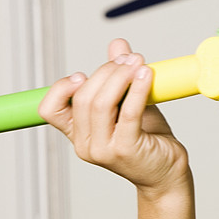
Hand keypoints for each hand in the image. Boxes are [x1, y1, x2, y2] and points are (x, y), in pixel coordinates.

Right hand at [39, 39, 189, 199]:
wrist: (169, 173)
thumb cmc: (149, 141)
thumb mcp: (130, 105)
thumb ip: (120, 79)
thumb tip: (117, 44)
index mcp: (78, 136)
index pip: (49, 110)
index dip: (62, 88)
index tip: (84, 74)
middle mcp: (86, 146)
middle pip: (83, 98)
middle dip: (106, 72)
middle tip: (129, 58)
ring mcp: (104, 150)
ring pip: (101, 103)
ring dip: (120, 77)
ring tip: (138, 63)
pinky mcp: (126, 150)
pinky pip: (128, 112)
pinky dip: (137, 89)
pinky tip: (146, 74)